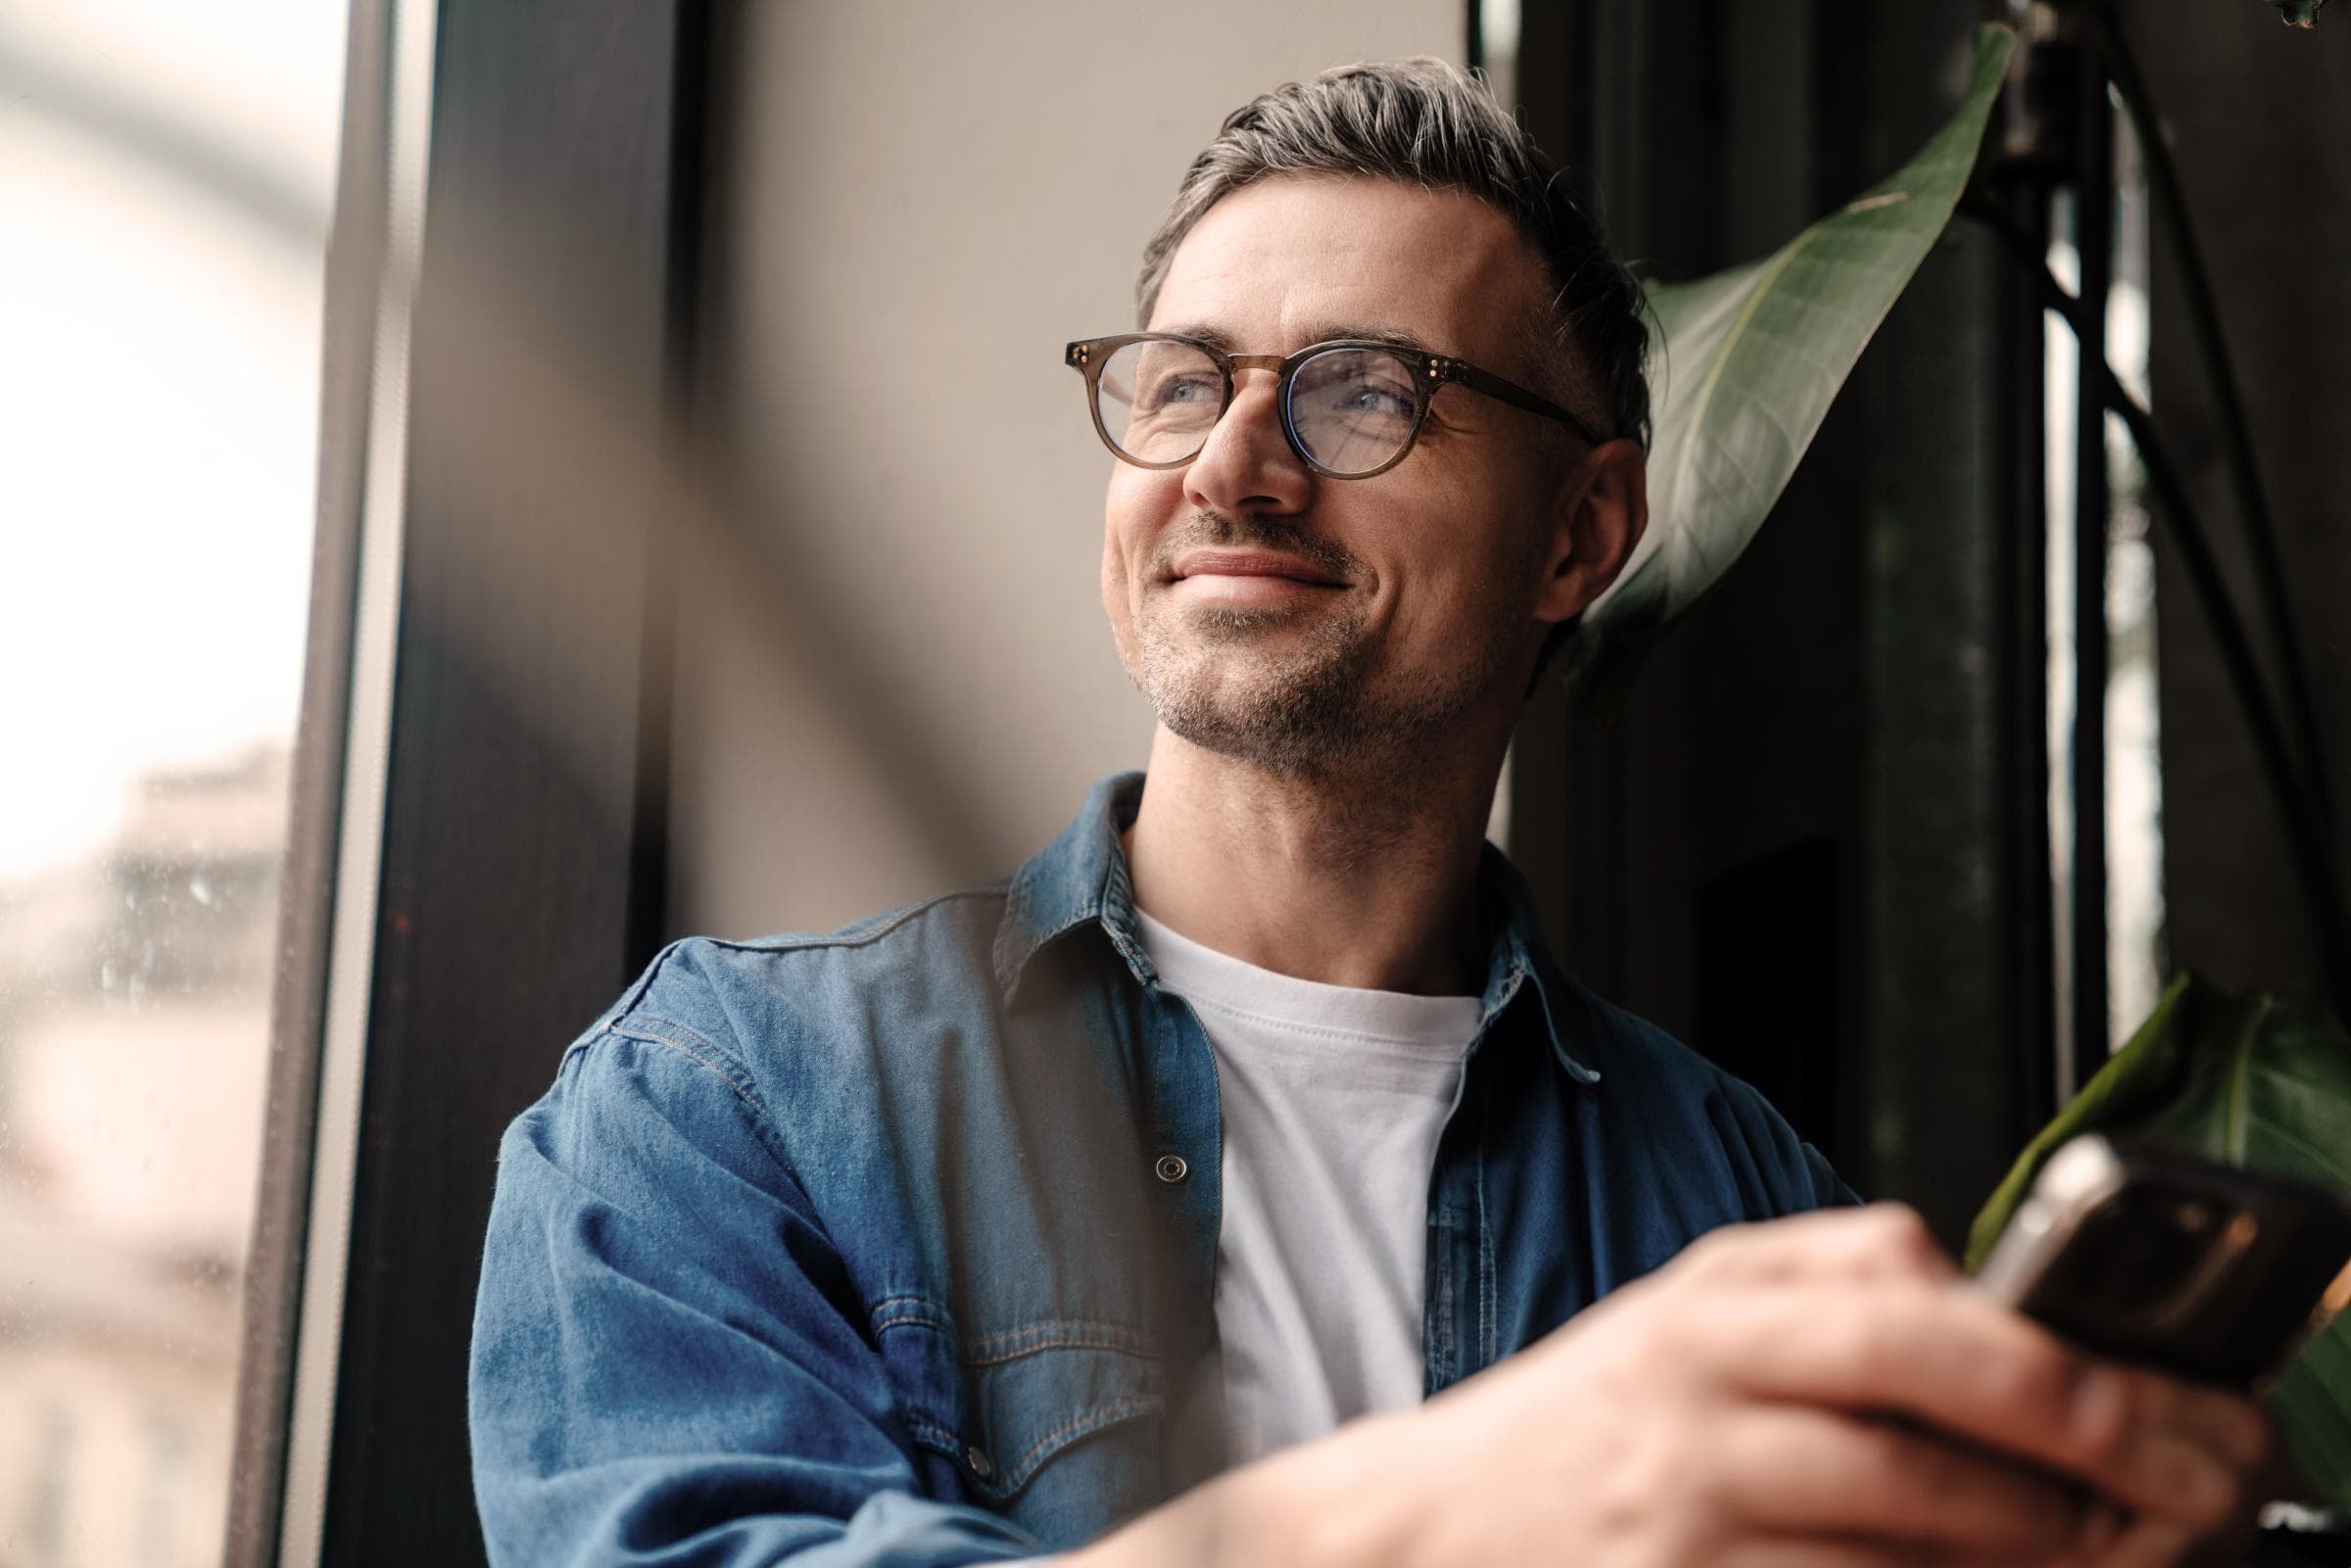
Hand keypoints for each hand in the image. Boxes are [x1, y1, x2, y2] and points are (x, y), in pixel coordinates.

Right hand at [1314, 1204, 2273, 1567]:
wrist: (1435, 1529)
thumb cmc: (1580, 1416)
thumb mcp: (1685, 1298)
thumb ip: (1828, 1266)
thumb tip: (1975, 1281)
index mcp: (1705, 1315)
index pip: (1902, 1321)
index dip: (2048, 1364)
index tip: (2153, 1390)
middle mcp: (1696, 1418)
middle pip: (1925, 1448)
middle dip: (2082, 1476)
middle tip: (2184, 1488)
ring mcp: (1695, 1531)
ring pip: (1910, 1554)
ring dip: (2036, 1558)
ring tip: (2110, 1546)